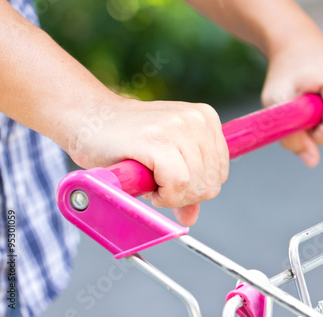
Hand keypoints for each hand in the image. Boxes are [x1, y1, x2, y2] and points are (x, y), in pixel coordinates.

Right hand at [67, 96, 228, 225]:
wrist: (88, 119)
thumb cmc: (123, 141)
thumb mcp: (164, 159)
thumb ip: (183, 186)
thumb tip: (191, 217)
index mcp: (206, 119)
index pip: (220, 174)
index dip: (193, 187)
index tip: (168, 178)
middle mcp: (197, 120)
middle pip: (211, 184)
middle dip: (183, 195)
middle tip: (155, 181)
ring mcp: (179, 127)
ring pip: (196, 187)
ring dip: (170, 195)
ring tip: (147, 176)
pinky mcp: (158, 140)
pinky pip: (178, 185)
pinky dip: (162, 195)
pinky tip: (145, 183)